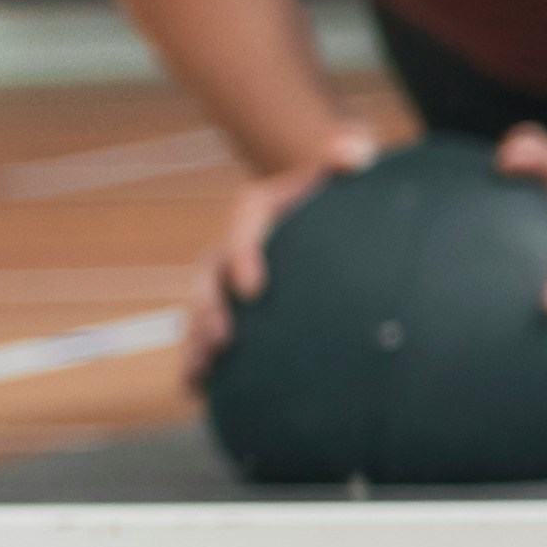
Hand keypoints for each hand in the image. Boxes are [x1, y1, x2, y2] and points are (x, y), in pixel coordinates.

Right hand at [181, 124, 375, 388]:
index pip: (243, 230)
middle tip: (223, 338)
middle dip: (208, 310)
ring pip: (199, 312)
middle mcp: (232, 247)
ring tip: (198, 373)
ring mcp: (228, 281)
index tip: (255, 289)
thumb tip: (353, 153)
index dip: (243, 257)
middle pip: (208, 277)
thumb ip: (347, 155)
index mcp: (256, 210)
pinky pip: (209, 336)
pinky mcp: (234, 309)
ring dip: (194, 342)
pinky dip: (200, 363)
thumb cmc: (341, 188)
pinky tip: (198, 393)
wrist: (328, 207)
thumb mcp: (347, 163)